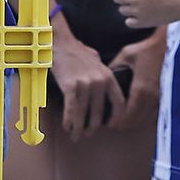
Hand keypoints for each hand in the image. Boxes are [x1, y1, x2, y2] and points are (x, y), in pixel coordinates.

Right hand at [51, 21, 124, 137]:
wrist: (61, 43)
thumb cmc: (77, 52)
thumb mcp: (97, 62)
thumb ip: (102, 75)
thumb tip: (104, 88)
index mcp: (108, 76)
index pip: (119, 102)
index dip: (116, 118)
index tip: (111, 126)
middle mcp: (99, 82)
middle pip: (99, 113)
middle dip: (93, 127)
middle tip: (88, 133)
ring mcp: (85, 85)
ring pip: (84, 115)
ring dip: (79, 128)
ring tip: (76, 135)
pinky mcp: (70, 87)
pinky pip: (71, 110)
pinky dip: (69, 122)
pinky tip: (67, 127)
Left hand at [107, 31, 165, 131]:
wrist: (167, 45)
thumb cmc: (146, 49)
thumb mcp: (126, 55)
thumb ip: (113, 67)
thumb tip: (103, 78)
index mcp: (140, 89)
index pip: (128, 115)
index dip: (117, 122)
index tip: (109, 124)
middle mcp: (151, 97)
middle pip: (136, 121)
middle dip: (124, 125)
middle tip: (114, 124)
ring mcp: (159, 97)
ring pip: (146, 120)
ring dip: (135, 123)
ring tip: (124, 122)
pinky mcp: (164, 95)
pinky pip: (154, 113)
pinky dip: (145, 118)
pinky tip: (138, 115)